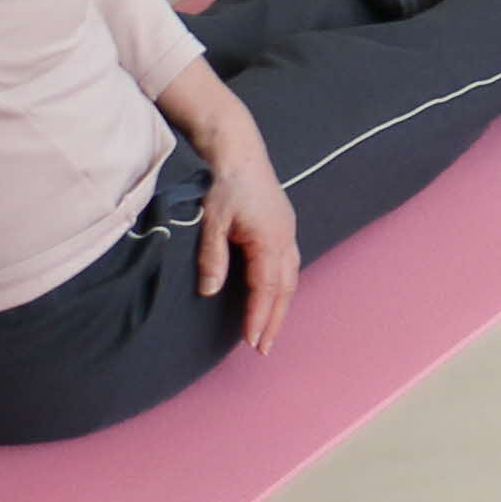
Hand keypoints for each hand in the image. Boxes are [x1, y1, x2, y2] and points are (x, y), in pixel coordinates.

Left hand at [193, 141, 302, 351]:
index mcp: (269, 239)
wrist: (241, 152)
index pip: (266, 287)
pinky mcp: (284, 228)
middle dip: (275, 320)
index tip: (253, 341)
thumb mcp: (212, 221)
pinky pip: (289, 265)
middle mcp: (285, 239)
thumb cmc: (226, 184)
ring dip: (282, 306)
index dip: (260, 316)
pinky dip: (283, 287)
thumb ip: (212, 257)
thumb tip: (209, 291)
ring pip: (291, 278)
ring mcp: (288, 233)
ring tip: (271, 330)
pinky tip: (275, 296)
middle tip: (264, 349)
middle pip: (285, 289)